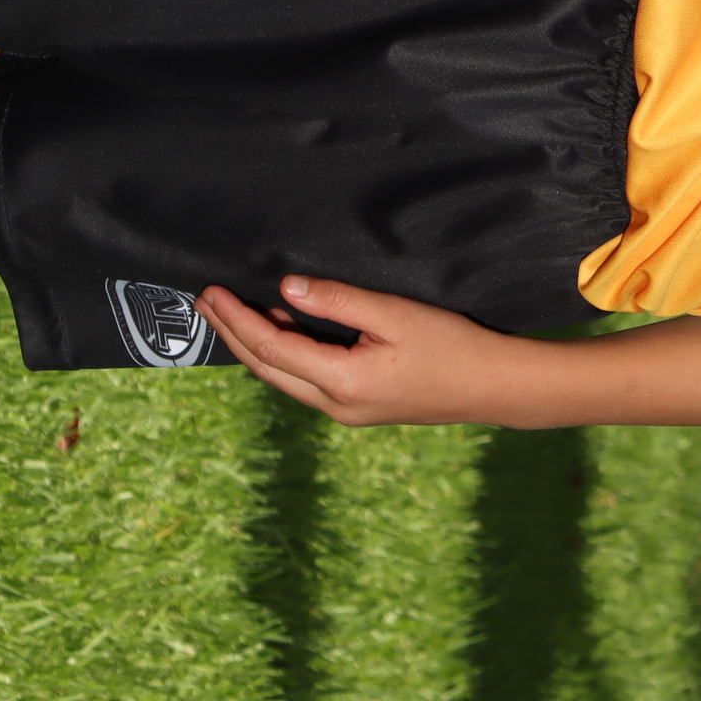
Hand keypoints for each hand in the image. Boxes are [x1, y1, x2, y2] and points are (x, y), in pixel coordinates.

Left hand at [198, 275, 520, 426]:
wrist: (494, 387)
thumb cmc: (454, 346)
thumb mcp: (396, 314)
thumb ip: (339, 301)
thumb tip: (288, 288)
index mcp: (342, 382)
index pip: (271, 347)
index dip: (237, 318)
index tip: (212, 292)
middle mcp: (335, 406)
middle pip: (265, 369)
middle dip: (232, 334)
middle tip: (206, 302)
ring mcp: (345, 413)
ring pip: (282, 378)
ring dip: (254, 345)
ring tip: (231, 313)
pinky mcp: (357, 409)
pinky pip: (304, 381)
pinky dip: (282, 356)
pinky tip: (280, 331)